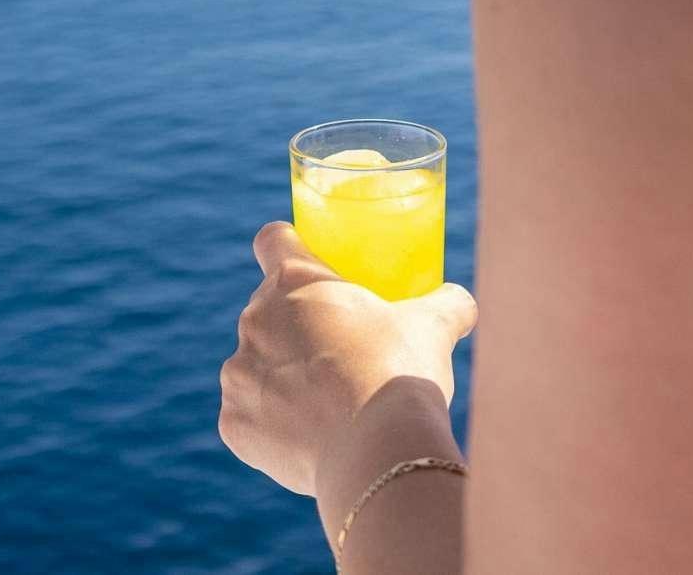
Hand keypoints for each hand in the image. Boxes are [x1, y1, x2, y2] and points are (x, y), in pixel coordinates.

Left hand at [217, 221, 477, 496]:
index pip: (273, 241)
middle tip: (337, 349)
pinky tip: (307, 436)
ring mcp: (238, 374)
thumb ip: (447, 303)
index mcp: (295, 281)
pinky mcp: (233, 423)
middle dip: (295, 326)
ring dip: (280, 377)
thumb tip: (460, 302)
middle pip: (266, 310)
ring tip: (325, 402)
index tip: (307, 265)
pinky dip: (271, 425)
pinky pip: (249, 417)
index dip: (288, 247)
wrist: (377, 450)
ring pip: (255, 366)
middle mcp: (255, 319)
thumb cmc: (401, 372)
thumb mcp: (434, 325)